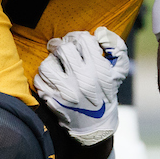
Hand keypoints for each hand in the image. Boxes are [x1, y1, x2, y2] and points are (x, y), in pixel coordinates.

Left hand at [33, 27, 130, 144]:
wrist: (96, 127)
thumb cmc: (107, 93)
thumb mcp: (119, 71)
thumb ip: (116, 46)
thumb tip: (101, 31)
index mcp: (98, 70)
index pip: (82, 40)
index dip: (79, 37)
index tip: (79, 44)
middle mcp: (81, 80)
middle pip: (63, 49)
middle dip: (64, 47)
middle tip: (66, 52)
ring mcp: (66, 92)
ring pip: (47, 64)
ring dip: (51, 61)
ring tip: (58, 65)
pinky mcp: (53, 101)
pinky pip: (39, 80)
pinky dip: (44, 77)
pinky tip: (53, 79)